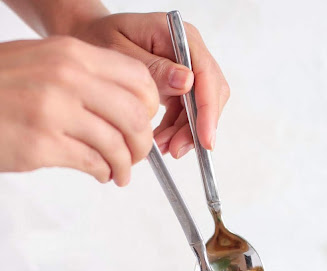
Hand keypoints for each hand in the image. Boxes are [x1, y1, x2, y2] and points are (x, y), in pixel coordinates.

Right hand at [0, 37, 158, 184]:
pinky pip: (93, 163)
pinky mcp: (43, 145)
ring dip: (125, 166)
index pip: (136, 78)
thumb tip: (123, 103)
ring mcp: (54, 111)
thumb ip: (82, 77)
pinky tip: (101, 175)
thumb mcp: (42, 63)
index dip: (149, 107)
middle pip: (134, 115)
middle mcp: (66, 78)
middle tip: (137, 156)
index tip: (144, 123)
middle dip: (143, 143)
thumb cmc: (0, 89)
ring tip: (119, 173)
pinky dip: (104, 173)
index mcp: (70, 54)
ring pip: (116, 144)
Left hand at [72, 13, 229, 158]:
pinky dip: (176, 131)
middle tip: (176, 150)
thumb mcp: (119, 51)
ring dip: (185, 133)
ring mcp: (184, 69)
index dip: (208, 109)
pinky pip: (186, 113)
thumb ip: (153, 67)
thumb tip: (187, 82)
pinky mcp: (179, 85)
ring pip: (200, 108)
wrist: (88, 37)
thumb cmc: (98, 37)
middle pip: (209, 94)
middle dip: (197, 127)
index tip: (205, 139)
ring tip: (161, 147)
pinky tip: (160, 141)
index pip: (206, 74)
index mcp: (177, 36)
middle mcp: (187, 51)